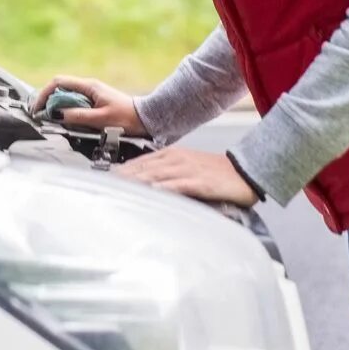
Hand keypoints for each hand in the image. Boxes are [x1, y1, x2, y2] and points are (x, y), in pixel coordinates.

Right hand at [31, 74, 147, 135]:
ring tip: (51, 120)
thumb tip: (56, 114)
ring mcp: (92, 94)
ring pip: (67, 97)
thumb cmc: (126, 118)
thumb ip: (77, 116)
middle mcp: (88, 87)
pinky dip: (67, 110)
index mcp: (89, 86)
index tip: (38, 108)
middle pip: (60, 89)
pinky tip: (67, 120)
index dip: (44, 93)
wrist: (145, 118)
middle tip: (41, 116)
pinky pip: (75, 103)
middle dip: (48, 101)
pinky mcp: (95, 102)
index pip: (59, 82)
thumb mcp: (100, 119)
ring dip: (57, 107)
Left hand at [116, 147, 259, 206]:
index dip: (121, 172)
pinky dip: (161, 189)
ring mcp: (186, 170)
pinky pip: (176, 186)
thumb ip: (166, 175)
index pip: (139, 163)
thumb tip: (145, 186)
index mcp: (170, 155)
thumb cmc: (215, 173)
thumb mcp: (187, 168)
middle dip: (122, 179)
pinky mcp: (199, 183)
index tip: (104, 181)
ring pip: (154, 176)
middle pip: (142, 169)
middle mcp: (174, 160)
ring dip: (135, 184)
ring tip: (118, 192)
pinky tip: (150, 194)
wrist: (244, 172)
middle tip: (103, 189)